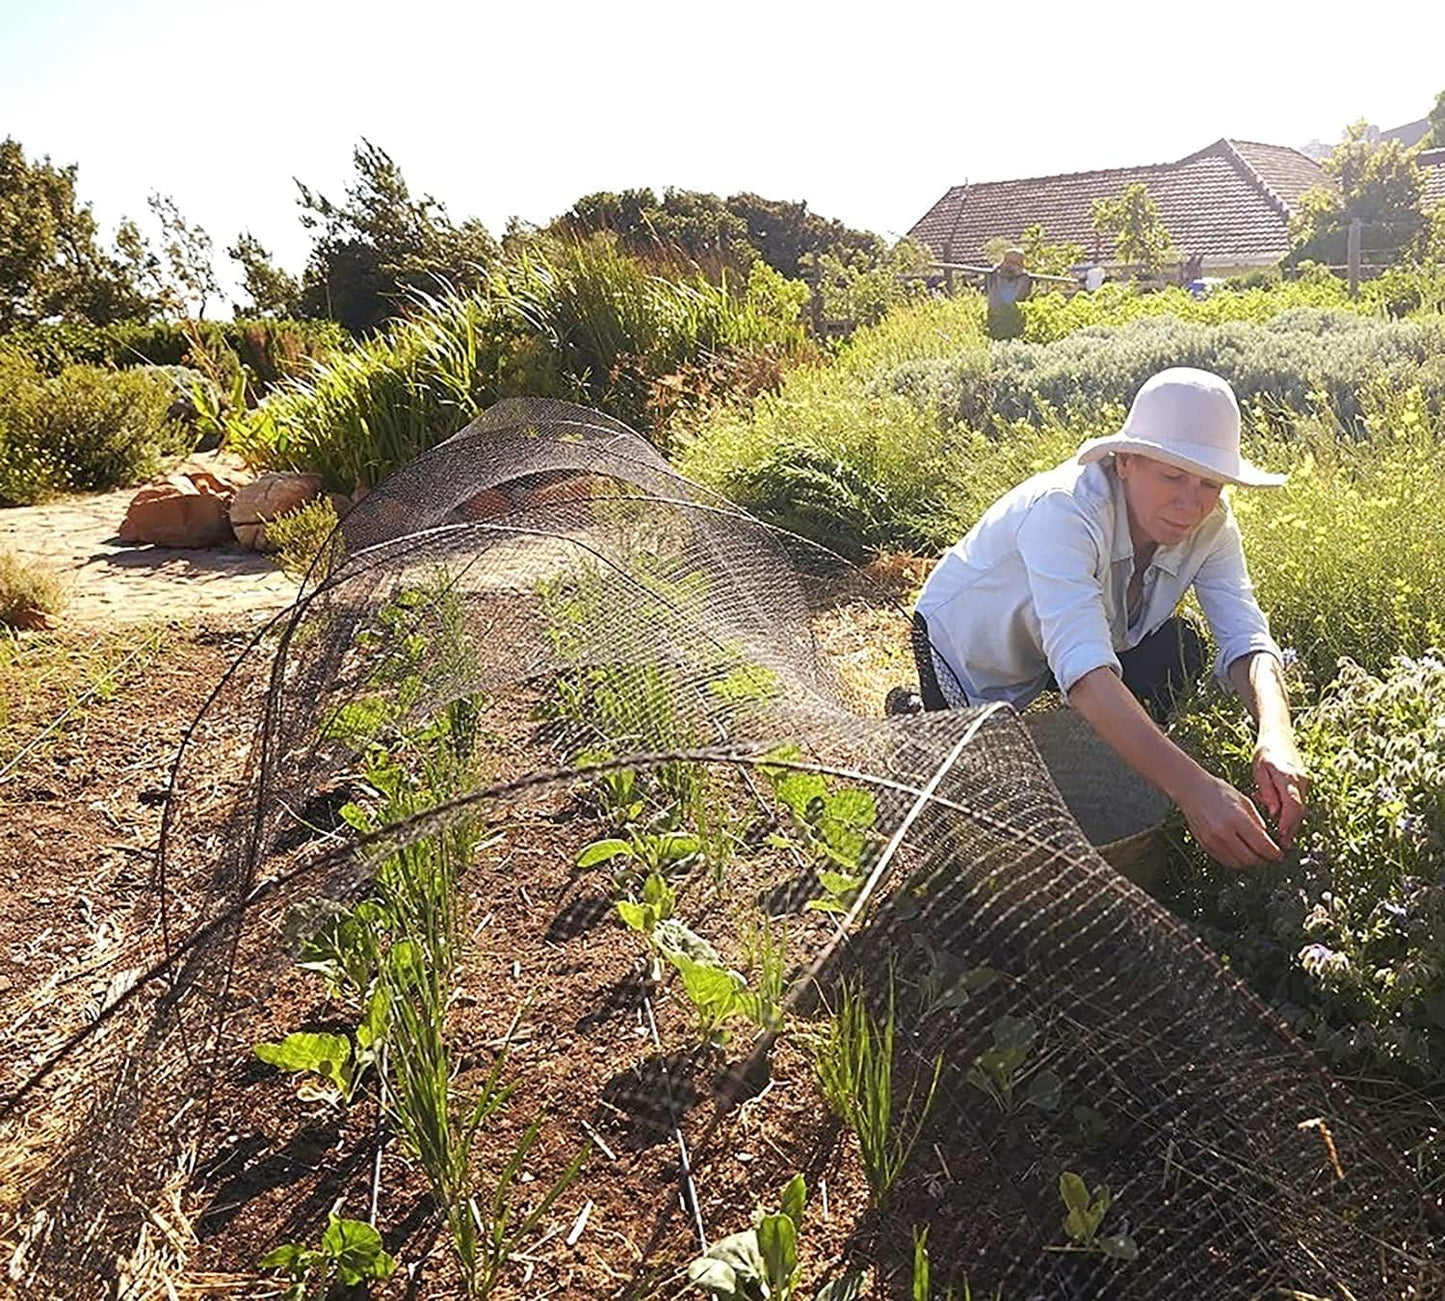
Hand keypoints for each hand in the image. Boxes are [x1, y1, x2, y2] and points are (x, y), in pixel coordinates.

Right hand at [1179, 773, 1282, 869]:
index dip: (1274, 854)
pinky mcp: (1204, 844)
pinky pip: (1225, 860)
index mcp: (1237, 819)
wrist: (1192, 790)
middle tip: (1270, 858)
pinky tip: (1242, 855)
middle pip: (1251, 858)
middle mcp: (1223, 833)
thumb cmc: (1218, 791)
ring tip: (1257, 858)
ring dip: (1250, 864)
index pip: (1262, 846)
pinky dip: (1236, 861)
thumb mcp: (1245, 802)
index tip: (1279, 855)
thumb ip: (1258, 822)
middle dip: (1264, 861)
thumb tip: (1269, 841)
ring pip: (1238, 863)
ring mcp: (1212, 840)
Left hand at [1253, 731, 1308, 848]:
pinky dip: (1290, 813)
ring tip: (1282, 839)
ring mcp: (1305, 783)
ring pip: (1300, 808)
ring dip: (1291, 823)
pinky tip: (1281, 823)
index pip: (1293, 804)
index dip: (1288, 822)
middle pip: (1299, 810)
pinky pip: (1298, 802)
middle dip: (1291, 828)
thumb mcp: (1259, 770)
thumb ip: (1266, 791)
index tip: (1282, 835)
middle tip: (1282, 846)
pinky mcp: (1304, 785)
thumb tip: (1274, 812)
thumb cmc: (1265, 753)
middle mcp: (1301, 781)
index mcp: (1288, 776)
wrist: (1279, 737)